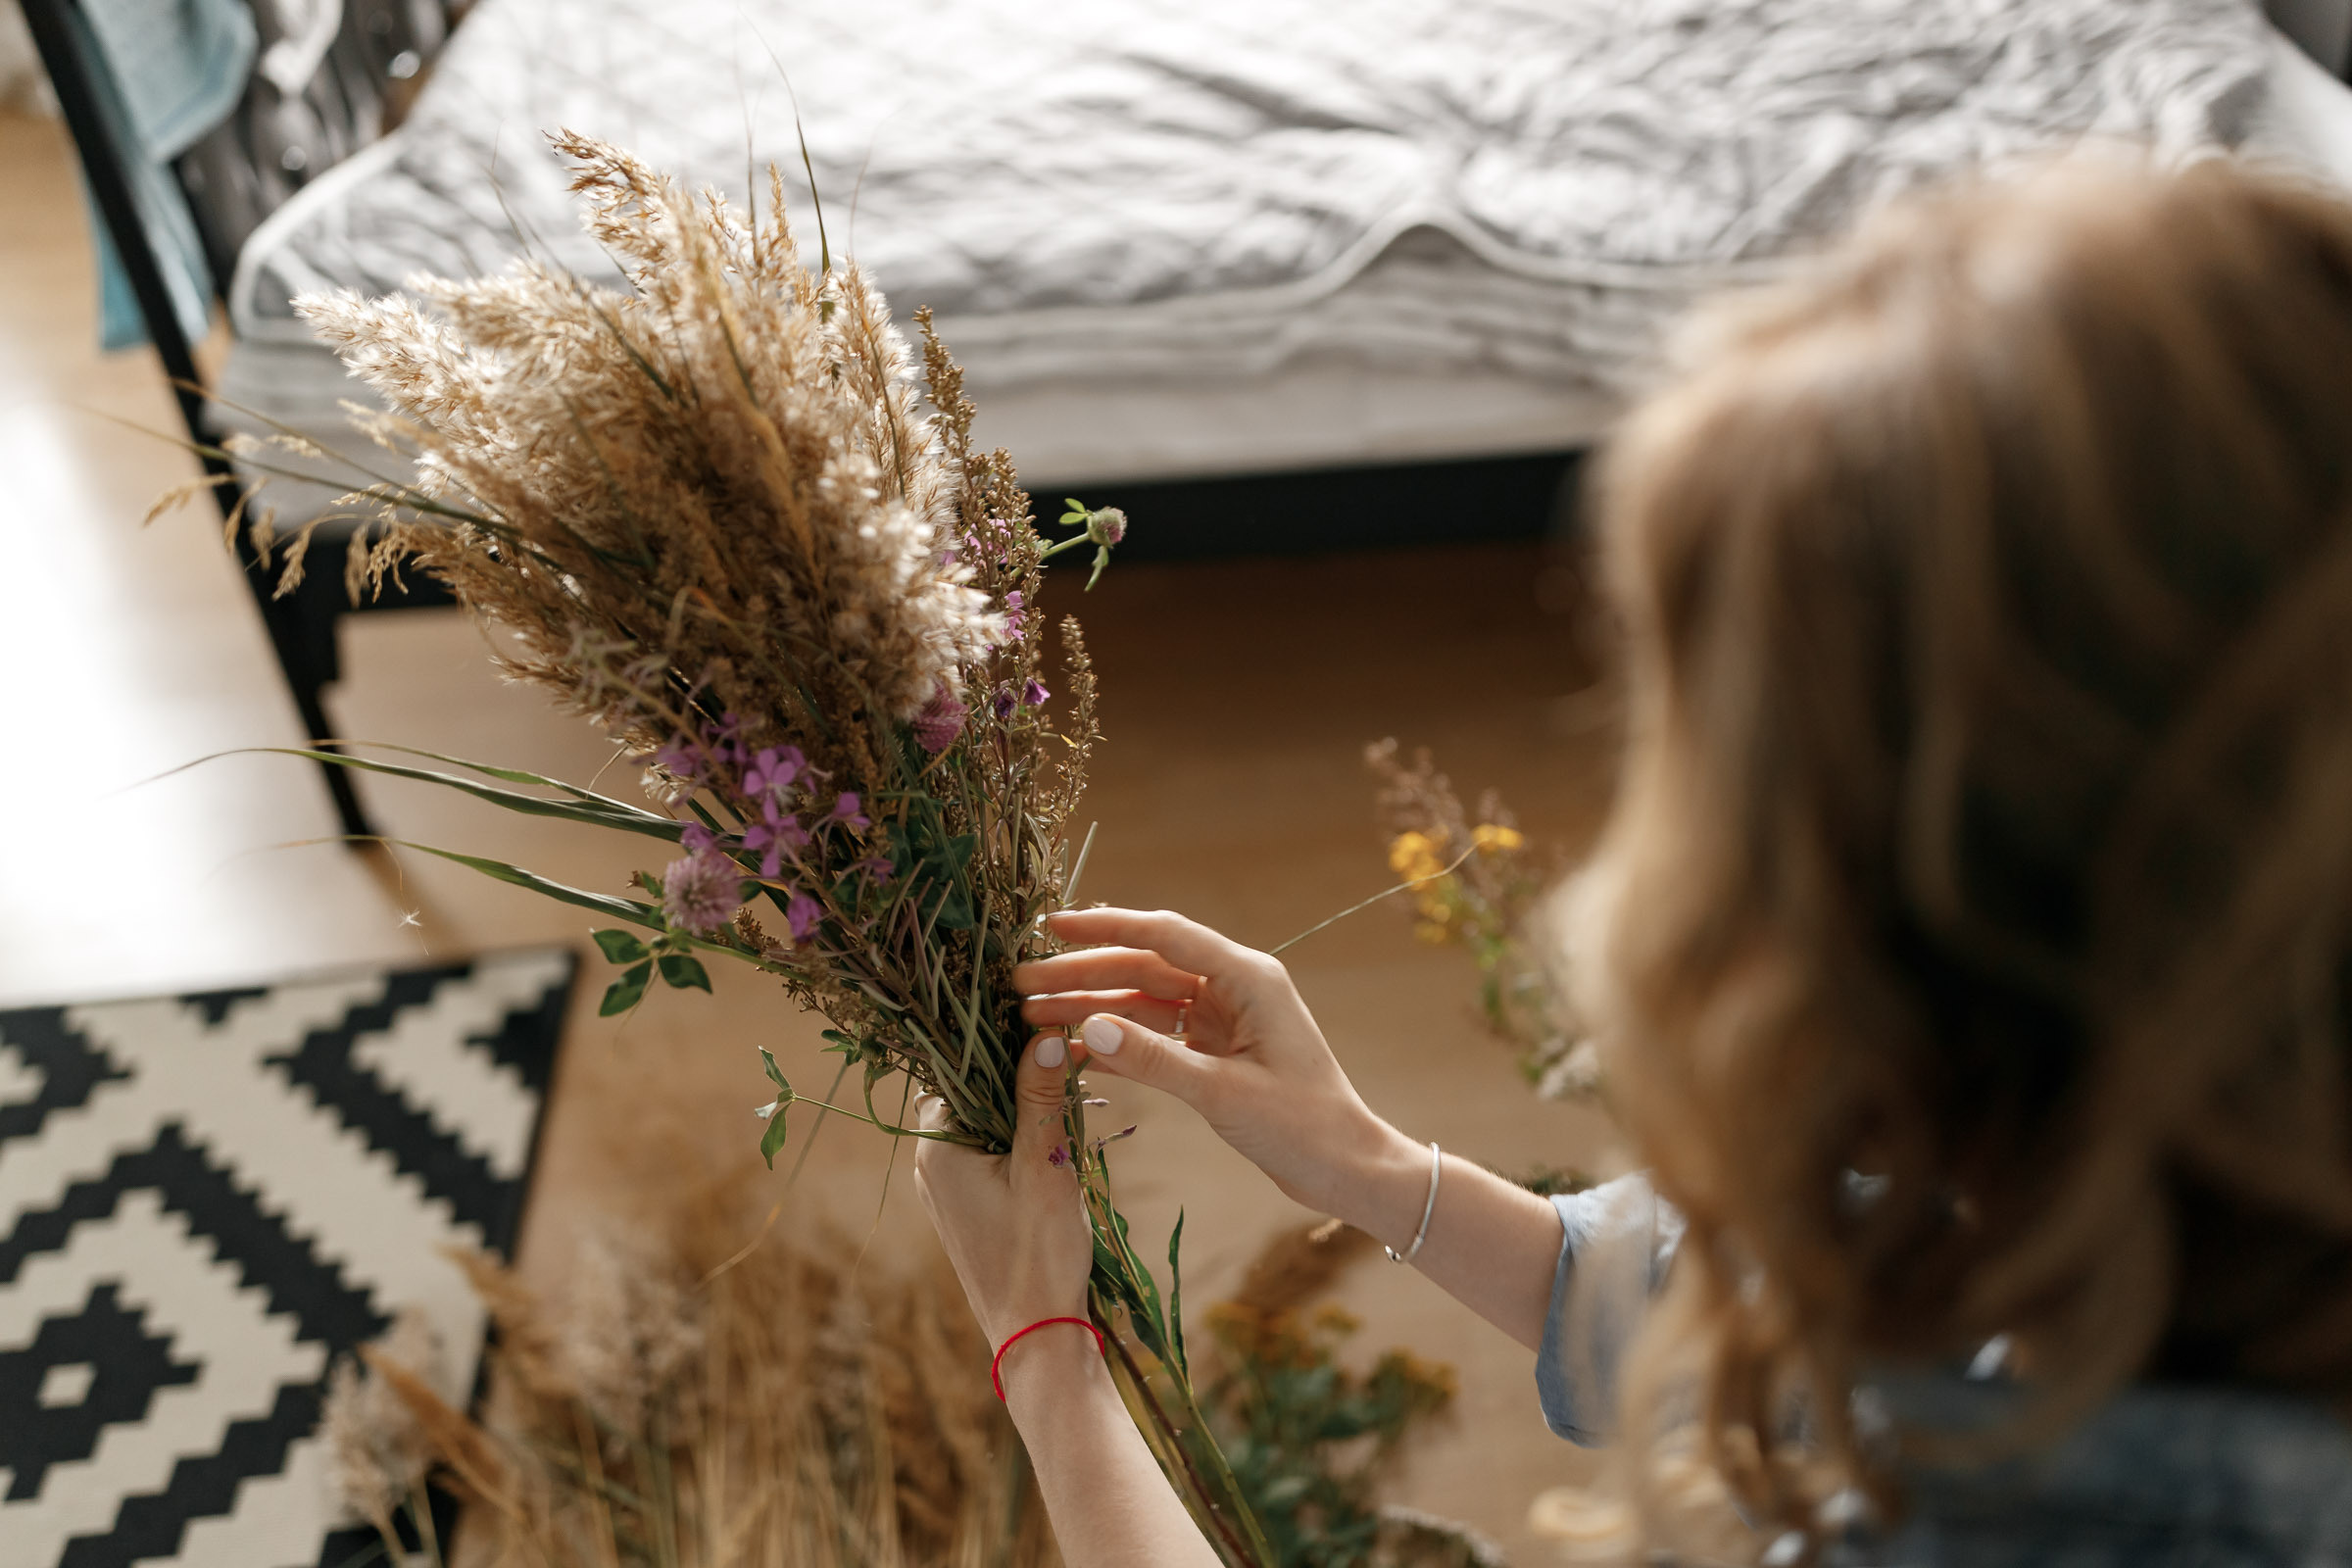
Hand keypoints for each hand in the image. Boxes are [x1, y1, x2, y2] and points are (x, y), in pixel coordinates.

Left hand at [913, 1035, 1095, 1349]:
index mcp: (936, 1148)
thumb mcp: (1045, 1168)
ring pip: (976, 1124)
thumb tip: (1045, 1035)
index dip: (996, 1046)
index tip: (1039, 1033)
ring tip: (1062, 1102)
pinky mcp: (962, 1208)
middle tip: (1060, 1067)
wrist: (1036, 1336)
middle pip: (965, 1093)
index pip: (954, 1068)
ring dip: (1015, 1110)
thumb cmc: (1038, 1254)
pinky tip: (1050, 1143)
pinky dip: (1011, 1140)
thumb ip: (1041, 1099)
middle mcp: (928, 1164)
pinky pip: (981, 1154)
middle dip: (1011, 1077)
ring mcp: (942, 1189)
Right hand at [1014, 907, 1410, 1225]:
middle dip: (1083, 974)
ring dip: (1093, 1007)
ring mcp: (1225, 1018)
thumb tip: (1088, 1026)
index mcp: (1248, 978)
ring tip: (1033, 1017)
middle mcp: (1235, 987)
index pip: (1165, 936)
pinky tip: (1073, 1049)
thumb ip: (1154, 1060)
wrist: (1347, 1168)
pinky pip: (1157, 1035)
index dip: (1105, 927)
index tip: (1052, 925)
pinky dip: (1118, 1040)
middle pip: (1145, 967)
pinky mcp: (1218, 1049)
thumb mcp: (1223, 1094)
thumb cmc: (1302, 1127)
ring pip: (1145, 1001)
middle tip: (1021, 983)